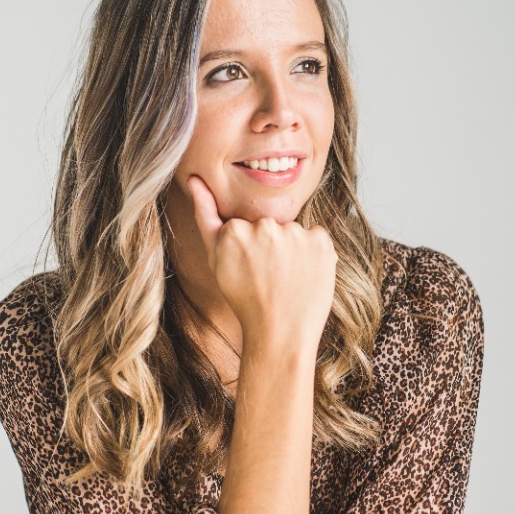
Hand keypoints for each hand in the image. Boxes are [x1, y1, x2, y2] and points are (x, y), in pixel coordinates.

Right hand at [188, 175, 336, 349]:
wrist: (280, 334)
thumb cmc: (245, 300)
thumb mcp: (215, 260)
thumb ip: (205, 216)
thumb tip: (194, 179)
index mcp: (236, 229)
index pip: (246, 228)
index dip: (248, 252)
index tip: (250, 273)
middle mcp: (264, 226)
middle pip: (270, 227)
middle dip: (270, 247)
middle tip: (268, 279)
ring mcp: (295, 233)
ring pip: (293, 234)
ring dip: (293, 252)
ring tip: (287, 282)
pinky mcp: (321, 241)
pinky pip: (316, 239)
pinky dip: (314, 256)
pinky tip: (305, 277)